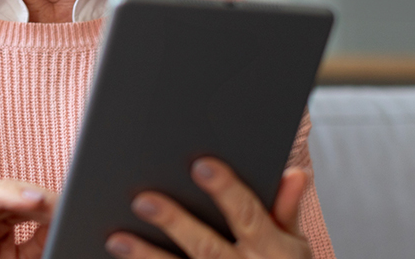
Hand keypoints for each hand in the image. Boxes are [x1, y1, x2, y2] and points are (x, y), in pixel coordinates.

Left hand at [104, 159, 310, 258]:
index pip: (247, 214)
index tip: (202, 165)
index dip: (226, 189)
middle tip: (144, 200)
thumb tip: (293, 173)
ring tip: (117, 239)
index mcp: (271, 249)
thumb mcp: (297, 249)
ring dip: (147, 257)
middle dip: (175, 223)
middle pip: (206, 246)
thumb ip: (287, 211)